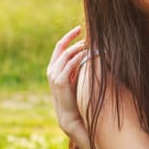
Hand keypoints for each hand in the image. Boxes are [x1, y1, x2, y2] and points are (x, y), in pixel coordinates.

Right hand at [47, 26, 91, 148]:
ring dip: (77, 48)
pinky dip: (77, 59)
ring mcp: (54, 77)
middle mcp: (52, 71)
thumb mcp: (81, 80)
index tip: (79, 29)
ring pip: (65, 56)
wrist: (74, 119)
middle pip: (60, 48)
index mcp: (56, 69)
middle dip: (70, 38)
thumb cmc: (80, 99)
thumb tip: (95, 54)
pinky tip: (87, 55)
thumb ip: (82, 68)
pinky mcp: (60, 83)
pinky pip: (68, 65)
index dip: (68, 38)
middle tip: (82, 30)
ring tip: (88, 44)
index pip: (60, 48)